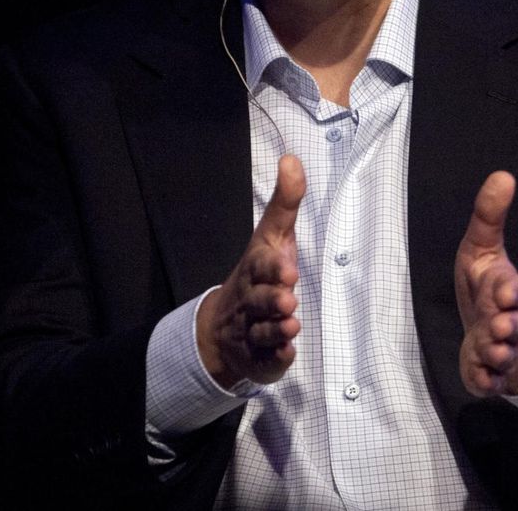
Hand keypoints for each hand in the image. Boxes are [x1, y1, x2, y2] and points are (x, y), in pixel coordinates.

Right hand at [196, 153, 305, 387]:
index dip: (272, 268)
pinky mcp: (259, 356)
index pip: (261, 266)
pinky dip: (276, 359)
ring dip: (276, 329)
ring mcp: (251, 330)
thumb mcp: (273, 235)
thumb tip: (292, 158)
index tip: (289, 270)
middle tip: (289, 300)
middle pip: (259, 300)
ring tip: (292, 325)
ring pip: (262, 331)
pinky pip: (266, 360)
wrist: (225, 325)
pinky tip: (286, 355)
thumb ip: (286, 201)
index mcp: (255, 269)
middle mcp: (250, 299)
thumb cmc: (260, 273)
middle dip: (272, 301)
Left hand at [455, 171, 517, 396]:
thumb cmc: (486, 286)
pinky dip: (486, 381)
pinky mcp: (489, 375)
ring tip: (491, 347)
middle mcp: (511, 323)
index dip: (514, 290)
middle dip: (509, 325)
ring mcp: (502, 351)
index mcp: (511, 293)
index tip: (505, 289)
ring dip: (497, 352)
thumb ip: (489, 215)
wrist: (496, 333)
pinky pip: (489, 383)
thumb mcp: (482, 248)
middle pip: (517, 326)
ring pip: (504, 355)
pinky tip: (482, 377)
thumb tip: (503, 175)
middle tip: (500, 324)